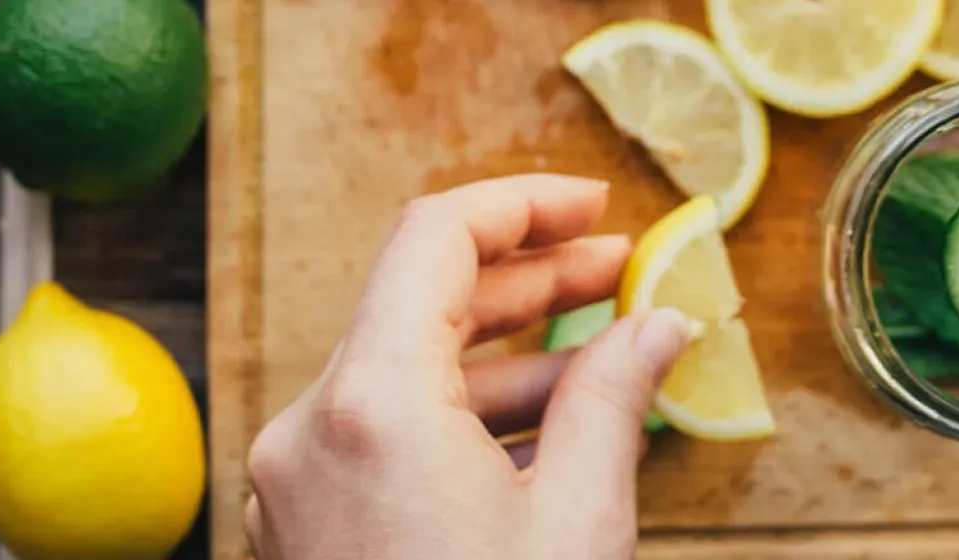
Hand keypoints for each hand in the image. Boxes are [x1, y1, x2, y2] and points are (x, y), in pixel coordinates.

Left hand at [241, 174, 688, 558]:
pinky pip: (386, 438)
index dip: (524, 205)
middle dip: (529, 280)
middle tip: (623, 270)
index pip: (437, 240)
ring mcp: (299, 485)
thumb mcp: (579, 522)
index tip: (600, 209)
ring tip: (609, 358)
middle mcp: (312, 430)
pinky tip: (549, 433)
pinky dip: (465, 418)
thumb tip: (658, 325)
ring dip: (507, 355)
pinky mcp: (308, 531)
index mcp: (372, 404)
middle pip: (419, 303)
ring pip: (405, 375)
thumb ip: (613, 401)